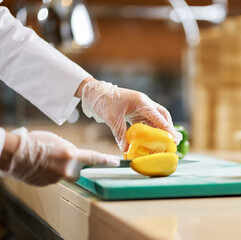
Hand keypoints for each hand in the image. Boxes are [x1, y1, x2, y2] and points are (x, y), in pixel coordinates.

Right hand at [3, 127, 118, 185]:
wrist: (14, 154)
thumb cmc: (35, 143)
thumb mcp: (58, 141)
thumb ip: (70, 150)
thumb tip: (74, 157)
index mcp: (71, 155)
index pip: (94, 158)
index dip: (107, 161)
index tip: (116, 162)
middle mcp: (67, 169)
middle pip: (78, 170)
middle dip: (74, 166)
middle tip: (61, 158)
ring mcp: (57, 179)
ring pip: (65, 175)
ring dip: (59, 169)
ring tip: (46, 160)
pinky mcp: (48, 184)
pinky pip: (54, 179)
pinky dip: (50, 173)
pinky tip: (41, 166)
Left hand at [81, 80, 182, 151]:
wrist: (94, 93)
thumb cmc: (103, 100)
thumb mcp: (112, 118)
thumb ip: (121, 134)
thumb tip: (126, 150)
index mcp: (141, 102)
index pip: (158, 116)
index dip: (167, 128)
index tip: (174, 138)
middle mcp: (143, 104)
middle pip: (162, 116)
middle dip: (168, 127)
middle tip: (173, 140)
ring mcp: (140, 108)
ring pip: (155, 119)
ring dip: (159, 130)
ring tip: (163, 142)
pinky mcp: (134, 112)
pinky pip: (146, 122)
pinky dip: (149, 131)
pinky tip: (149, 140)